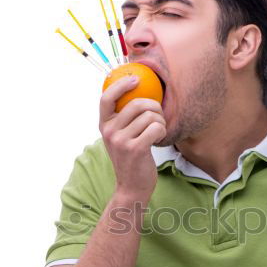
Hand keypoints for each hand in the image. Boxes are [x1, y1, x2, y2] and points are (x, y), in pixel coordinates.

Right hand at [99, 75, 167, 199]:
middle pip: (137, 104)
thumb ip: (123, 119)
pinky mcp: (135, 148)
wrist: (132, 187)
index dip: (121, 85)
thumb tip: (136, 91)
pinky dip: (162, 131)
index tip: (135, 79)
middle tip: (157, 117)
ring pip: (150, 116)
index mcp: (104, 126)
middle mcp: (109, 131)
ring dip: (160, 122)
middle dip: (154, 107)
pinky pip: (156, 127)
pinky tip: (157, 139)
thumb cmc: (131, 159)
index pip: (106, 97)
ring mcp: (121, 140)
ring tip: (157, 132)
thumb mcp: (120, 138)